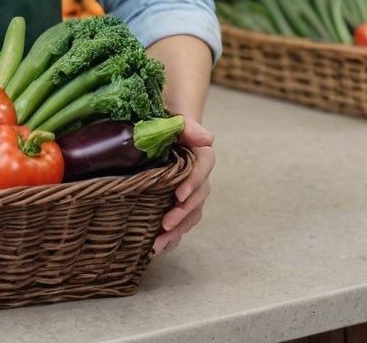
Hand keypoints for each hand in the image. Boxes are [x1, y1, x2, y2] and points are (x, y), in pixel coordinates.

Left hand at [153, 115, 214, 255]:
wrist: (166, 124)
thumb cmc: (171, 120)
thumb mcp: (178, 119)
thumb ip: (190, 127)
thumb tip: (208, 139)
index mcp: (202, 156)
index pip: (201, 170)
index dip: (192, 184)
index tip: (178, 195)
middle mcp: (200, 177)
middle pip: (197, 198)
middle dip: (182, 214)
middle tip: (165, 225)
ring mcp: (192, 192)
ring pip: (191, 214)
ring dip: (177, 231)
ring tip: (157, 245)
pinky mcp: (180, 201)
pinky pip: (182, 220)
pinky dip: (173, 235)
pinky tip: (158, 247)